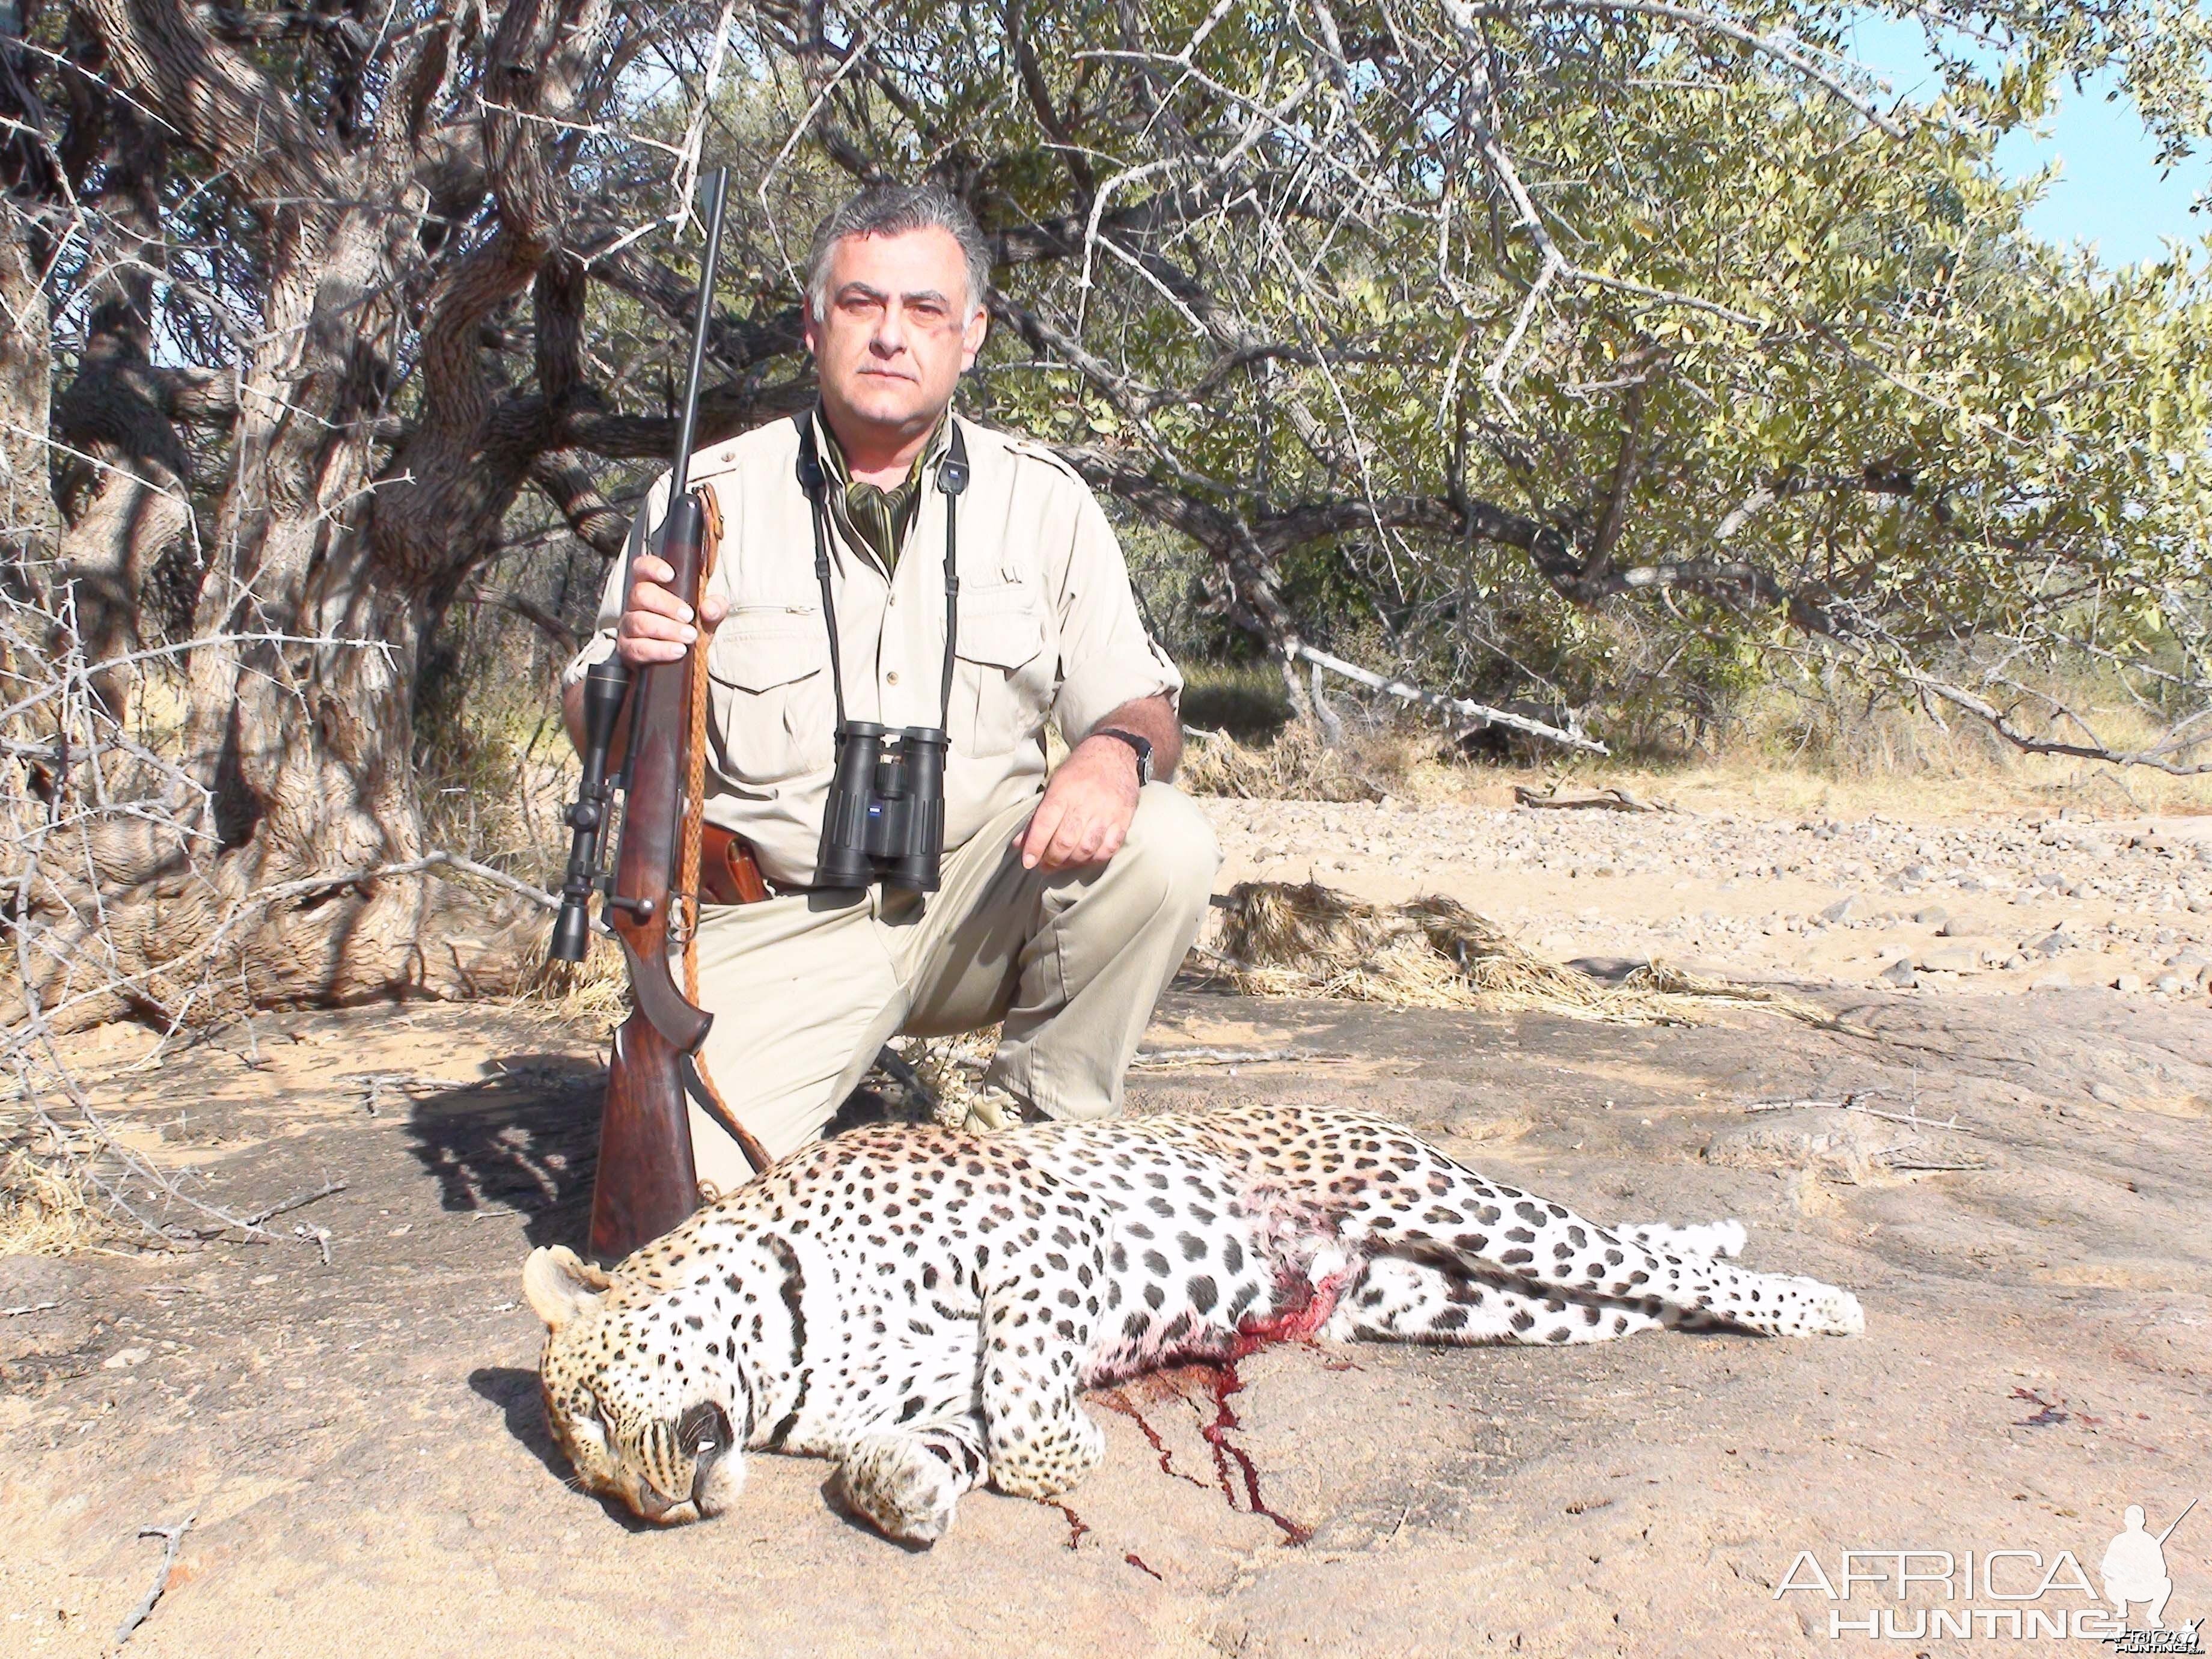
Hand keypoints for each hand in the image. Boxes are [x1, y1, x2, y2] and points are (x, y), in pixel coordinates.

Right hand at [615, 552, 726, 666]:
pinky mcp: (628, 650)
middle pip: (641, 594)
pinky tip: (678, 650)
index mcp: (651, 587)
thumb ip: (714, 608)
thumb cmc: (687, 631)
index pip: (642, 568)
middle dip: (667, 604)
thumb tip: (710, 608)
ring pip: (639, 622)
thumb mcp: (706, 618)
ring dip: (667, 629)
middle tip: (689, 616)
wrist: (676, 663)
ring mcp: (628, 627)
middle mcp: (635, 604)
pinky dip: (660, 650)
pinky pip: (638, 648)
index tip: (670, 575)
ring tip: (689, 636)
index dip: (652, 567)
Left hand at [1015, 736, 1141, 869]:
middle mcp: (1085, 802)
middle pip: (1065, 842)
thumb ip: (1038, 816)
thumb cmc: (1079, 770)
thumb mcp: (1054, 785)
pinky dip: (1094, 859)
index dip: (1035, 847)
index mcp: (1063, 791)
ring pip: (1086, 849)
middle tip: (1045, 866)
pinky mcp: (1123, 818)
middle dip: (1051, 860)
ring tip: (1063, 864)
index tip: (1028, 862)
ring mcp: (1106, 811)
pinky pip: (1108, 848)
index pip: (1045, 824)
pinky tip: (1085, 858)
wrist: (1114, 752)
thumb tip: (1020, 843)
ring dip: (1071, 863)